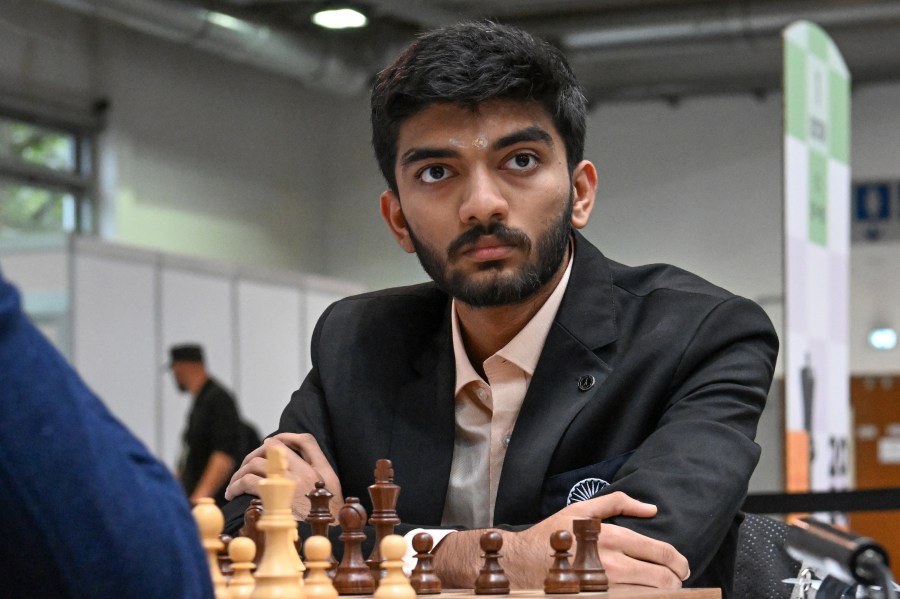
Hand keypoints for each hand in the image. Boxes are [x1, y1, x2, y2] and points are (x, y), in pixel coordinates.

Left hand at [224, 433, 343, 520]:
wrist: (326, 537)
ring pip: (256, 463)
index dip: (286, 437)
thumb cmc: (328, 518)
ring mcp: (289, 484)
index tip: (270, 444)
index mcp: (322, 469)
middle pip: (274, 447)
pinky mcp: (274, 498)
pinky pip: (249, 482)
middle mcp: (306, 472)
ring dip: (241, 471)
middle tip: (246, 466)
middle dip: (255, 453)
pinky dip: (237, 485)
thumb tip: (297, 466)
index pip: (305, 440)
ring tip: (234, 483)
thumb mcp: (332, 491)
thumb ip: (319, 475)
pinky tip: (233, 493)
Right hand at [433, 491, 688, 589]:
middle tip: (679, 580)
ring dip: (665, 593)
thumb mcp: (582, 508)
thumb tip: (652, 509)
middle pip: (664, 578)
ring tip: (665, 589)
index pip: (661, 552)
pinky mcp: (598, 598)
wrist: (523, 563)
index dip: (679, 562)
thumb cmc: (554, 535)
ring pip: (653, 595)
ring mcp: (606, 587)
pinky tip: (644, 594)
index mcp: (612, 537)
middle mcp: (612, 564)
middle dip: (678, 580)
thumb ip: (619, 503)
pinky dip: (645, 598)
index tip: (683, 566)